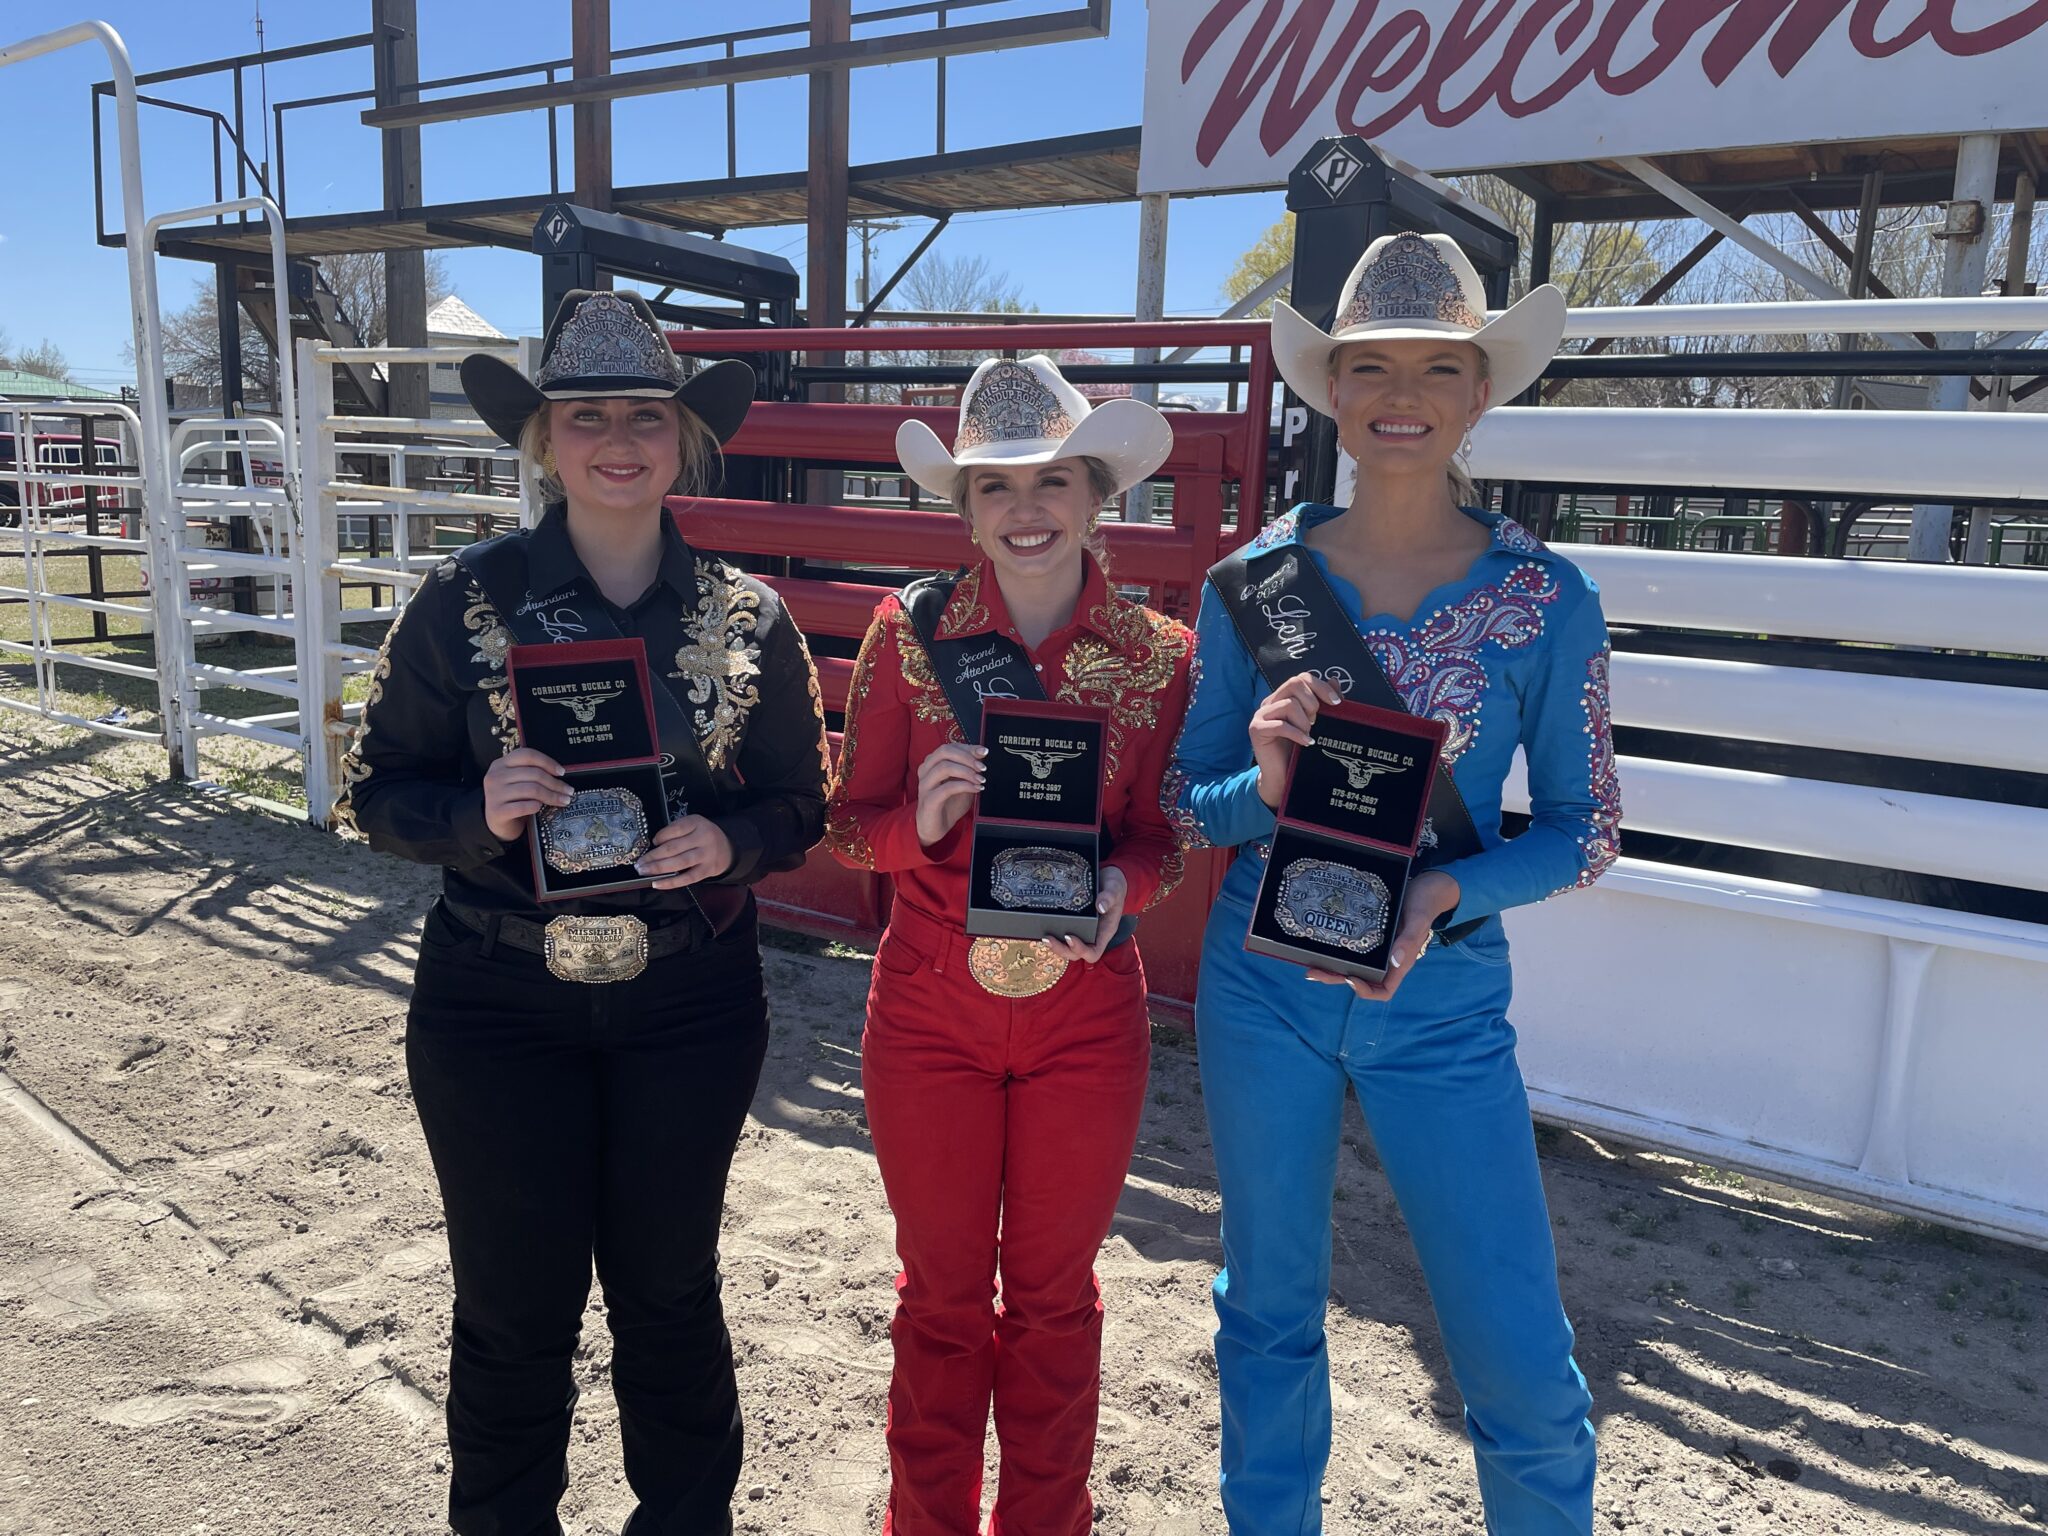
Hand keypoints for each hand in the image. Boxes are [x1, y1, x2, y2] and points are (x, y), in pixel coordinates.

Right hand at [482, 747, 568, 840]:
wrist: (497, 824)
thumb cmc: (513, 800)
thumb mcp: (518, 782)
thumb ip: (532, 773)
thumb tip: (560, 774)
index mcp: (501, 764)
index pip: (527, 755)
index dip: (547, 762)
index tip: (562, 772)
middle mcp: (495, 776)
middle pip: (533, 773)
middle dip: (555, 783)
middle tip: (569, 791)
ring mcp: (494, 794)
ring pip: (531, 789)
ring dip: (552, 796)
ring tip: (564, 801)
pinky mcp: (496, 811)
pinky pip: (523, 806)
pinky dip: (536, 806)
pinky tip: (541, 808)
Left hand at [635, 815, 733, 888]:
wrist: (728, 848)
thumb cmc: (702, 836)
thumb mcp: (692, 825)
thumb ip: (676, 832)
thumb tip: (654, 846)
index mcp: (697, 823)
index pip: (675, 829)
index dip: (660, 837)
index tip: (652, 843)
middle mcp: (703, 838)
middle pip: (674, 848)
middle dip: (653, 856)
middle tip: (639, 863)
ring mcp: (706, 855)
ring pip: (679, 863)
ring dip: (658, 868)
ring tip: (644, 871)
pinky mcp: (707, 870)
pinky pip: (687, 878)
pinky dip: (671, 882)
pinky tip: (657, 884)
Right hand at [914, 741, 986, 848]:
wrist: (935, 828)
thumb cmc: (948, 803)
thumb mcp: (963, 783)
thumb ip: (970, 769)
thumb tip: (982, 755)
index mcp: (932, 764)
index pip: (950, 747)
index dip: (968, 747)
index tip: (984, 752)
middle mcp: (926, 771)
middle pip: (944, 752)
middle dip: (967, 757)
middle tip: (982, 767)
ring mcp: (925, 785)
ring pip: (944, 767)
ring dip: (967, 772)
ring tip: (980, 779)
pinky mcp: (928, 800)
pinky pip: (947, 788)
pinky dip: (964, 786)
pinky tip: (976, 789)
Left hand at [1044, 864, 1128, 965]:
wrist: (1107, 877)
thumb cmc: (1114, 885)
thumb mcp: (1115, 887)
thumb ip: (1110, 896)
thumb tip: (1101, 906)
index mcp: (1104, 932)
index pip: (1093, 952)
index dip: (1080, 950)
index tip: (1070, 937)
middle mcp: (1092, 935)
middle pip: (1075, 953)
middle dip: (1060, 949)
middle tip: (1048, 938)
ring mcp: (1081, 930)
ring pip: (1066, 946)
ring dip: (1054, 945)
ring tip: (1043, 936)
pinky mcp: (1071, 922)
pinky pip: (1061, 934)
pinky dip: (1051, 933)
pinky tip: (1041, 927)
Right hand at [1251, 672, 1343, 808]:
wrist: (1283, 777)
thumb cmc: (1299, 750)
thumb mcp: (1317, 723)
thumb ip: (1324, 702)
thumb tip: (1334, 680)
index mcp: (1283, 697)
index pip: (1302, 678)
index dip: (1321, 687)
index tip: (1336, 703)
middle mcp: (1270, 702)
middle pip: (1294, 683)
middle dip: (1312, 702)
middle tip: (1316, 722)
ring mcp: (1261, 714)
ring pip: (1289, 704)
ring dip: (1304, 722)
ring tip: (1307, 735)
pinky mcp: (1256, 729)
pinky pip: (1280, 725)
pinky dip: (1297, 734)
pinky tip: (1306, 743)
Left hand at [1305, 870, 1461, 1002]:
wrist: (1427, 884)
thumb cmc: (1426, 902)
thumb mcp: (1419, 919)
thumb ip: (1410, 940)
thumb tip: (1395, 961)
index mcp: (1401, 962)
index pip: (1384, 990)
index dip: (1366, 991)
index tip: (1350, 979)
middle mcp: (1387, 958)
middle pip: (1360, 978)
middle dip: (1336, 978)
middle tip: (1313, 972)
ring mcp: (1378, 946)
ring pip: (1352, 963)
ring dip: (1331, 966)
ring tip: (1309, 962)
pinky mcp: (1369, 931)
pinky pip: (1352, 944)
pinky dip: (1336, 946)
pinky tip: (1320, 939)